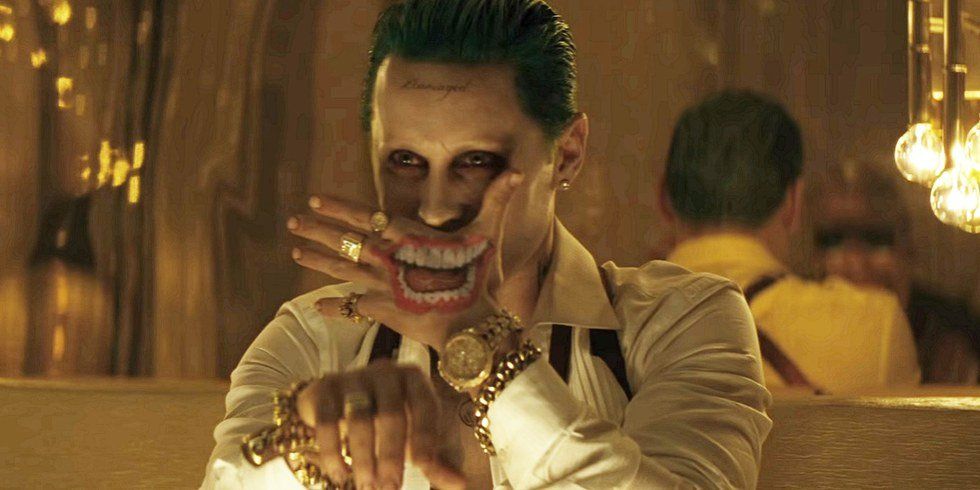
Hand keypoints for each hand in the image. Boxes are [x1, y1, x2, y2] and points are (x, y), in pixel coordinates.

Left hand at [288, 170, 523, 348]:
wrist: (472, 325)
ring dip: (317, 260)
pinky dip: (334, 306)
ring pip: (342, 270)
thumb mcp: (488, 236)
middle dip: (318, 230)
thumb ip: (497, 201)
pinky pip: (352, 306)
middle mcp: (389, 257)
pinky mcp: (383, 310)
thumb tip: (518, 171)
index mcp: (409, 236)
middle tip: (294, 222)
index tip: (316, 200)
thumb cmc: (480, 277)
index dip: (339, 207)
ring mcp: (382, 284)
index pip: (367, 215)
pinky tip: (317, 304)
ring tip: (295, 253)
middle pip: (346, 240)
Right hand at [295, 361, 463, 488]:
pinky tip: (340, 474)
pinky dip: (333, 451)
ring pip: (360, 418)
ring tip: (366, 485)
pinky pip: (328, 421)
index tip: (422, 466)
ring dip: (363, 457)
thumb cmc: (386, 423)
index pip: (425, 406)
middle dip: (390, 455)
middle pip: (391, 414)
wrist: (337, 402)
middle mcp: (386, 372)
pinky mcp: (326, 387)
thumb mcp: (412, 438)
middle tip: (389, 487)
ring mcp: (354, 376)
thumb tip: (460, 484)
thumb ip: (434, 461)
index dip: (425, 436)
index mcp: (415, 380)